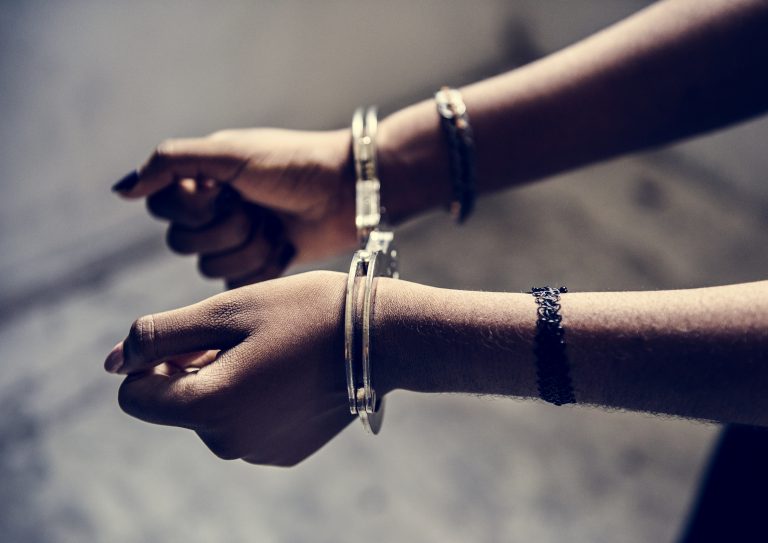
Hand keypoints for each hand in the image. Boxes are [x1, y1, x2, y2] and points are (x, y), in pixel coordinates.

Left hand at [103, 271, 355, 465]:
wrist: (380, 337)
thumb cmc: (302, 313)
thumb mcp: (225, 312)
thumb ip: (159, 336)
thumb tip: (112, 363)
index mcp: (209, 408)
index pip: (134, 397)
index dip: (153, 361)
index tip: (194, 336)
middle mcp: (229, 444)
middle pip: (177, 404)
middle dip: (194, 368)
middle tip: (245, 336)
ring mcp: (260, 454)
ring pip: (213, 413)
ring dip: (225, 381)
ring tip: (273, 352)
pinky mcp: (286, 453)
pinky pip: (245, 425)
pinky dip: (254, 399)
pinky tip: (290, 373)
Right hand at [113, 129, 356, 287]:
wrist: (348, 193)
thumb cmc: (292, 164)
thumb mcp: (229, 153)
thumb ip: (170, 163)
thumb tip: (120, 190)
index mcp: (201, 181)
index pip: (162, 208)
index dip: (192, 208)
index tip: (223, 192)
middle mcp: (213, 212)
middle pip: (183, 243)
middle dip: (227, 227)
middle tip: (258, 208)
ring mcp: (235, 242)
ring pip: (210, 267)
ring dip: (249, 246)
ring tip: (277, 226)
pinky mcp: (257, 269)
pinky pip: (236, 285)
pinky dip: (263, 266)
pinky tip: (284, 247)